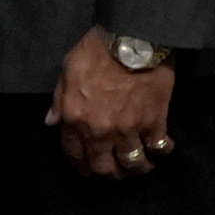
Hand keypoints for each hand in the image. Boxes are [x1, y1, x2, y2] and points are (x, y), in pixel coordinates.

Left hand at [48, 26, 176, 178]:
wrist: (132, 41)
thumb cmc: (95, 51)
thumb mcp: (67, 71)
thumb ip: (60, 100)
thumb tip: (52, 122)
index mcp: (76, 119)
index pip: (74, 153)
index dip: (79, 164)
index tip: (85, 167)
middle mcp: (101, 131)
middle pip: (103, 166)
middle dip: (107, 173)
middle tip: (113, 172)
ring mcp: (129, 129)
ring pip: (132, 163)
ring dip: (136, 169)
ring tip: (140, 167)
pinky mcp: (154, 122)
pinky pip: (159, 146)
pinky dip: (161, 150)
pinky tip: (161, 150)